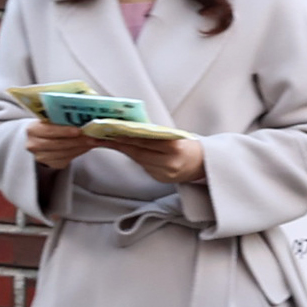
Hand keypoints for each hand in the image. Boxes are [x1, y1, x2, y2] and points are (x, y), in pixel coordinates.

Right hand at [26, 122, 96, 170]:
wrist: (43, 138)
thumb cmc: (51, 126)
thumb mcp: (53, 120)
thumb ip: (65, 119)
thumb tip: (87, 117)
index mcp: (33, 129)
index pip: (48, 130)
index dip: (64, 131)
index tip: (78, 130)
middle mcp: (34, 144)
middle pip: (58, 144)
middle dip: (78, 140)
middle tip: (93, 137)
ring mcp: (41, 157)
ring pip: (65, 153)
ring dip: (82, 147)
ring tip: (95, 141)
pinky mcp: (51, 164)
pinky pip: (68, 159)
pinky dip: (80, 152)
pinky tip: (87, 146)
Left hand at [90, 126, 209, 185]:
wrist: (204, 164)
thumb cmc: (188, 145)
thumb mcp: (176, 136)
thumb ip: (156, 134)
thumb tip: (132, 126)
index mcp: (175, 148)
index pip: (147, 141)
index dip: (129, 137)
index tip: (113, 132)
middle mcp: (170, 163)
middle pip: (139, 152)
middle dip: (120, 143)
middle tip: (103, 136)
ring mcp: (165, 174)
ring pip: (139, 160)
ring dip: (124, 150)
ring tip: (109, 141)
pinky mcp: (161, 179)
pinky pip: (144, 167)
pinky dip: (135, 158)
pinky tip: (126, 150)